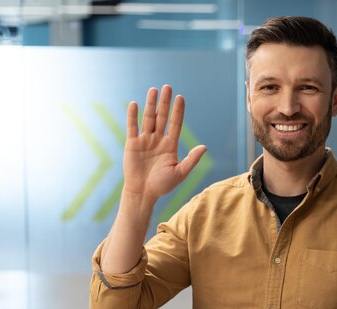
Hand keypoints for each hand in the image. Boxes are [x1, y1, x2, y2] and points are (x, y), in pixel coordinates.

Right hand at [123, 85, 205, 199]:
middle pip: (162, 117)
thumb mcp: (180, 173)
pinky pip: (132, 127)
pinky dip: (132, 116)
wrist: (143, 193)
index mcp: (170, 145)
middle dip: (165, 103)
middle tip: (168, 87)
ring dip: (151, 104)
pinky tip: (134, 104)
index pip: (175, 124)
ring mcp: (145, 140)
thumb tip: (204, 147)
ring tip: (154, 90)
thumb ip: (191, 160)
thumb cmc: (162, 185)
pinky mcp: (132, 144)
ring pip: (148, 119)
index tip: (181, 98)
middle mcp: (158, 140)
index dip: (178, 111)